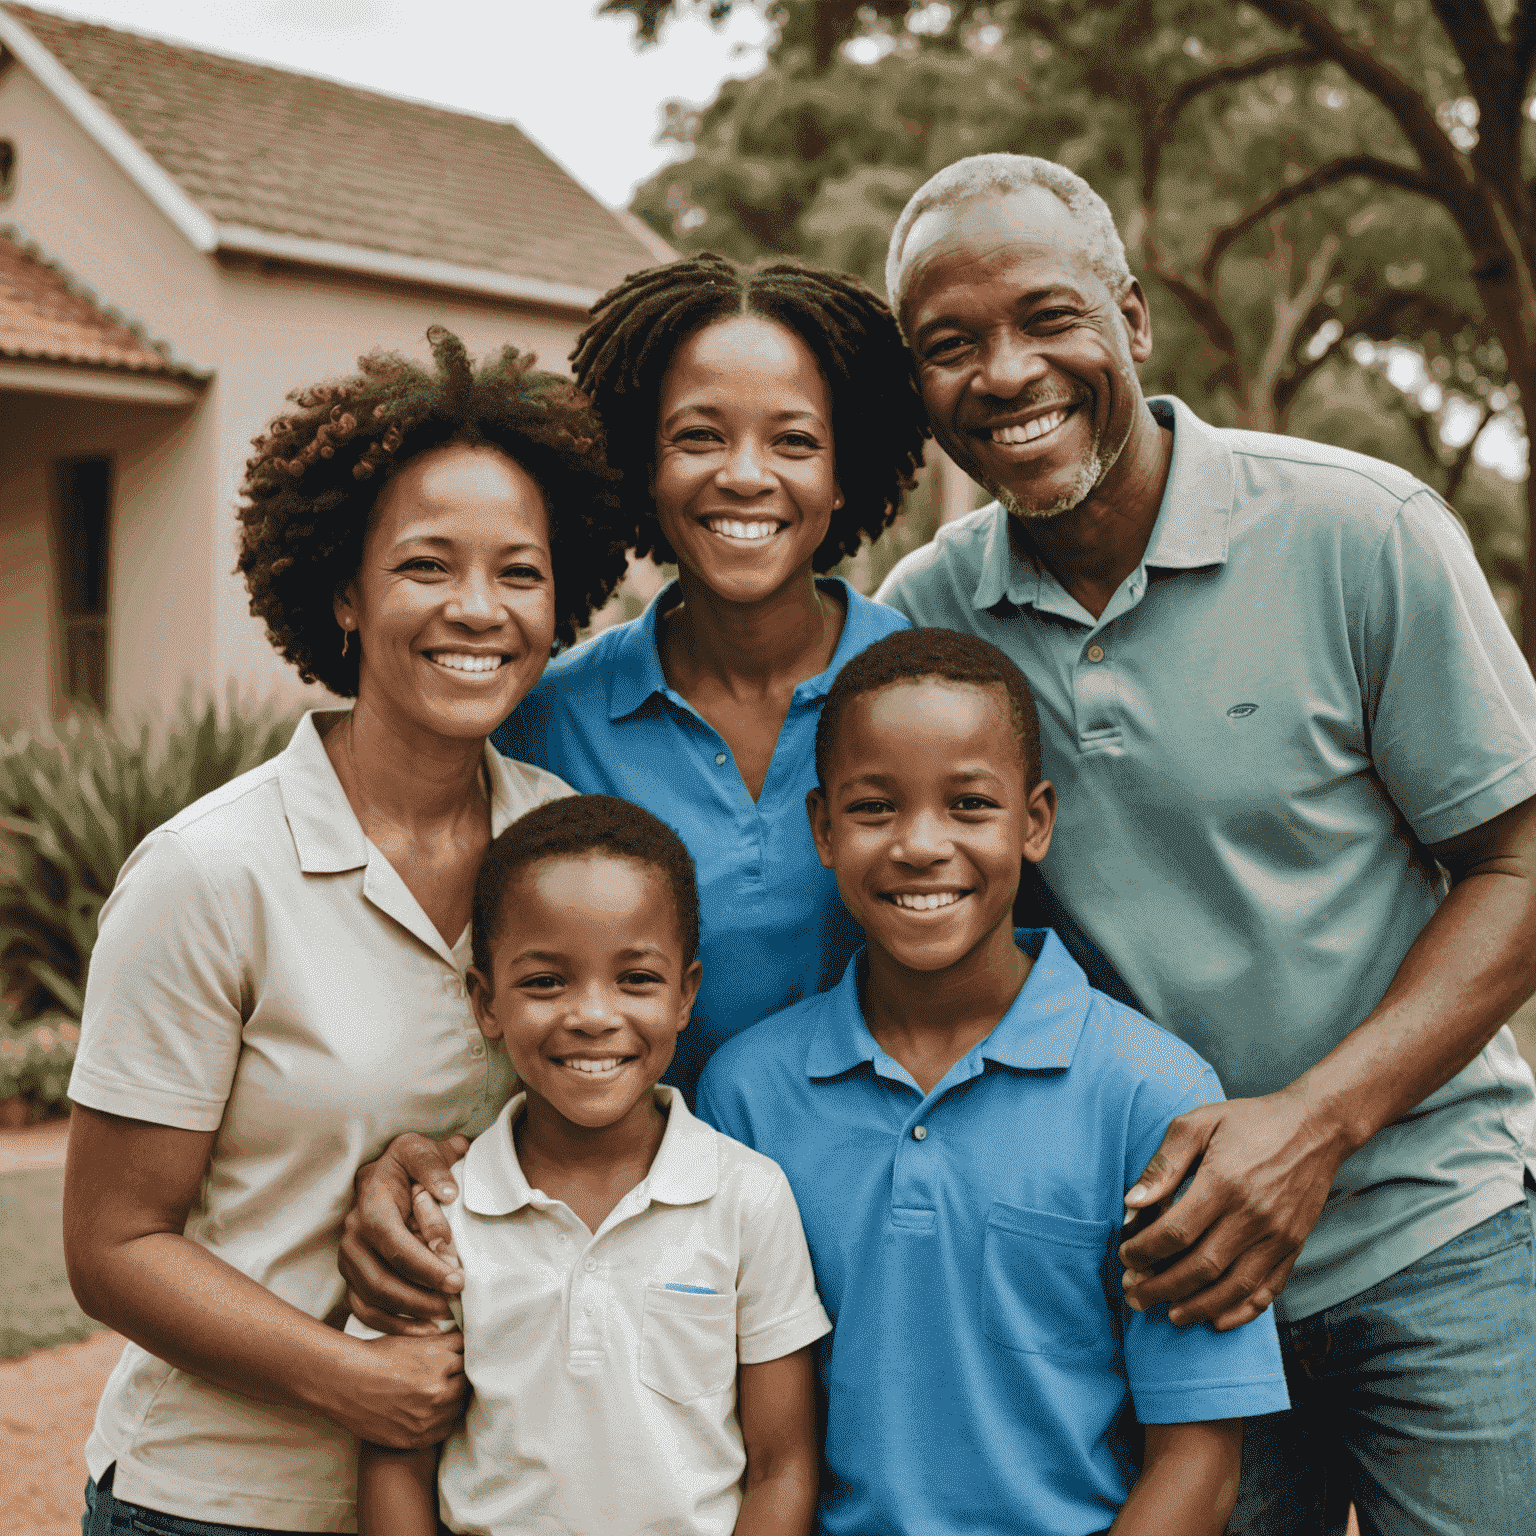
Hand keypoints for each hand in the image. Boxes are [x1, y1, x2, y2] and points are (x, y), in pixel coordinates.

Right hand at [322, 1330, 465, 1447]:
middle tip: (454, 1375)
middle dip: (462, 1376)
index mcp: (440, 1359)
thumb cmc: (375, 1355)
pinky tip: (435, 1412)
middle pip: (467, 1382)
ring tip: (444, 1394)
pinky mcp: (417, 1437)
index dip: (463, 1354)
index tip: (460, 1356)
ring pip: (459, 1407)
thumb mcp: (412, 1340)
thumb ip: (441, 1344)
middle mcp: (438, 1388)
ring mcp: (428, 1416)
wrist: (344, 1382)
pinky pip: (445, 1429)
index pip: (467, 1354)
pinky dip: (443, 1420)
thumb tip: (461, 1344)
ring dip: (455, 1399)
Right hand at [340, 1133, 469, 1334]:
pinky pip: (364, 1309)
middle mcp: (353, 1233)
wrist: (390, 1170)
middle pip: (381, 1279)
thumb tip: (448, 1194)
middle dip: (420, 1297)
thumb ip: (434, 1167)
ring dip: (408, 1315)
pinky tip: (423, 1331)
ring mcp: (349, 1258)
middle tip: (454, 1304)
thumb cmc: (411, 1162)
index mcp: (371, 1203)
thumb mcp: (422, 1151)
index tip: (458, 1280)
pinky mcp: (352, 1275)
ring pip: (371, 1298)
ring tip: (444, 1319)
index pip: (395, 1244)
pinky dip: (391, 1325)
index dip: (426, 1267)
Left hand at [1117, 1092, 1349, 1329]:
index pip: (1176, 1232)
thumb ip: (1163, 1164)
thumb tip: (1131, 1204)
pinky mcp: (1294, 1247)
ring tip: (1168, 1314)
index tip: (1125, 1257)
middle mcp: (1253, 1215)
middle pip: (1201, 1267)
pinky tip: (1215, 1319)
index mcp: (1223, 1182)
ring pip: (1233, 1287)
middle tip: (1134, 1295)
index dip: (1145, 1252)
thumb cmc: (1248, 1122)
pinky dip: (1240, 1311)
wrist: (1315, 1128)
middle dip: (1161, 1287)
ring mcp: (1278, 1236)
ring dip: (1197, 1307)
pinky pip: (1268, 1290)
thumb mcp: (1198, 1124)